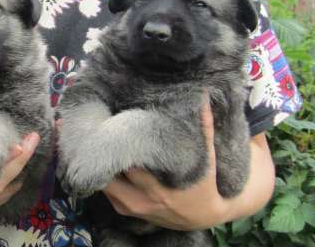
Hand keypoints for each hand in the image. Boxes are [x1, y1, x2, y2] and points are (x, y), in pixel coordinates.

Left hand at [102, 103, 275, 230]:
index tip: (118, 123)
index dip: (121, 144)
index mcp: (158, 189)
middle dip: (107, 152)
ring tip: (105, 141)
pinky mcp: (123, 210)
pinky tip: (109, 158)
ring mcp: (130, 207)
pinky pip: (107, 191)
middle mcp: (141, 201)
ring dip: (105, 163)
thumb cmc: (206, 184)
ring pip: (105, 182)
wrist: (204, 217)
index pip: (129, 164)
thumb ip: (205, 130)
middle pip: (111, 172)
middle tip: (105, 129)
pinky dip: (107, 175)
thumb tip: (202, 97)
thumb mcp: (209, 161)